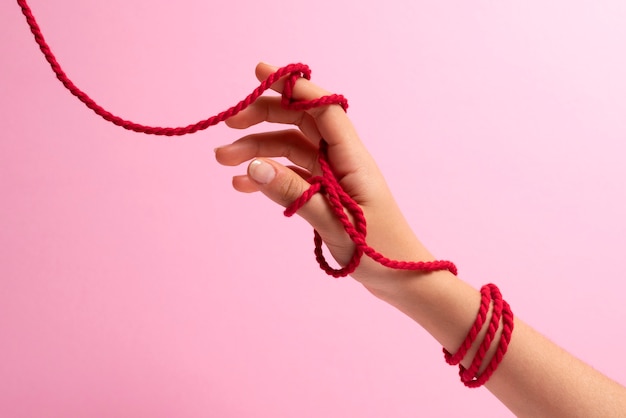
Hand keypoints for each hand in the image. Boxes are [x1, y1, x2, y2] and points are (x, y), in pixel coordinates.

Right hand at [215, 62, 436, 289]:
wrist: (400, 280)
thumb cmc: (379, 252)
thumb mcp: (334, 224)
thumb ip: (294, 194)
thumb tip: (254, 166)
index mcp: (352, 158)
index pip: (323, 110)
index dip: (294, 87)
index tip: (260, 73)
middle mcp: (342, 160)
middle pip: (301, 124)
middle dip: (265, 119)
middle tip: (228, 124)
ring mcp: (332, 177)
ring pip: (291, 151)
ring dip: (258, 151)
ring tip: (223, 161)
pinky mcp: (325, 195)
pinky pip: (292, 176)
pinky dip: (269, 177)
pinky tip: (243, 184)